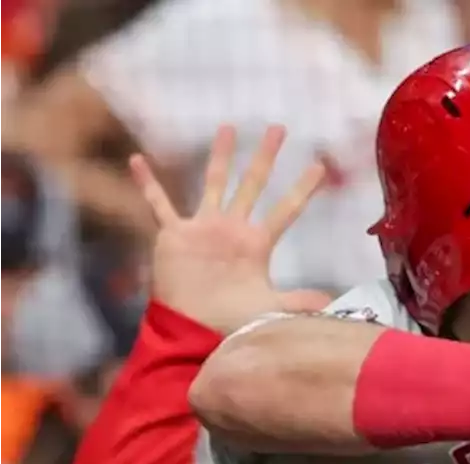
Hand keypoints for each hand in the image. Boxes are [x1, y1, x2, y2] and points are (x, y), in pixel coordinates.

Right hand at [131, 124, 332, 335]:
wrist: (192, 328)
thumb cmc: (230, 320)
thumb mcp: (268, 308)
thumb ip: (297, 301)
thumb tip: (330, 301)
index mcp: (257, 243)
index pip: (286, 210)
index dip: (302, 188)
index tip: (320, 165)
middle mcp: (232, 228)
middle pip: (253, 184)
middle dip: (266, 157)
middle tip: (280, 128)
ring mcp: (203, 228)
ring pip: (214, 183)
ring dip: (220, 157)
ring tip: (228, 128)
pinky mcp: (174, 233)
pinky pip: (158, 203)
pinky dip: (147, 183)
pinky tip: (137, 160)